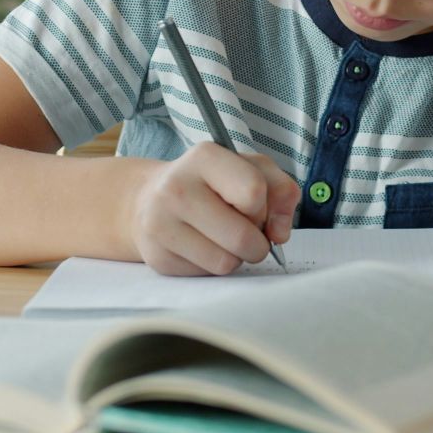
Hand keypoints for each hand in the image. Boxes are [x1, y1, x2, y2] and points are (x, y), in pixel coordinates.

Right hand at [126, 144, 298, 275]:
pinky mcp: (158, 257)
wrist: (151, 199)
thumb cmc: (212, 184)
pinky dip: (213, 265)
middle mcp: (175, 188)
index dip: (264, 207)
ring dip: (235, 256)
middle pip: (242, 237)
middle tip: (247, 232)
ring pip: (225, 263)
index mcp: (204, 157)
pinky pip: (206, 275)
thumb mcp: (252, 170)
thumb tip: (280, 233)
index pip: (254, 192)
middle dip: (257, 243)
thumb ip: (281, 192)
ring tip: (222, 238)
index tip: (254, 207)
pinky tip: (202, 246)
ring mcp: (160, 224)